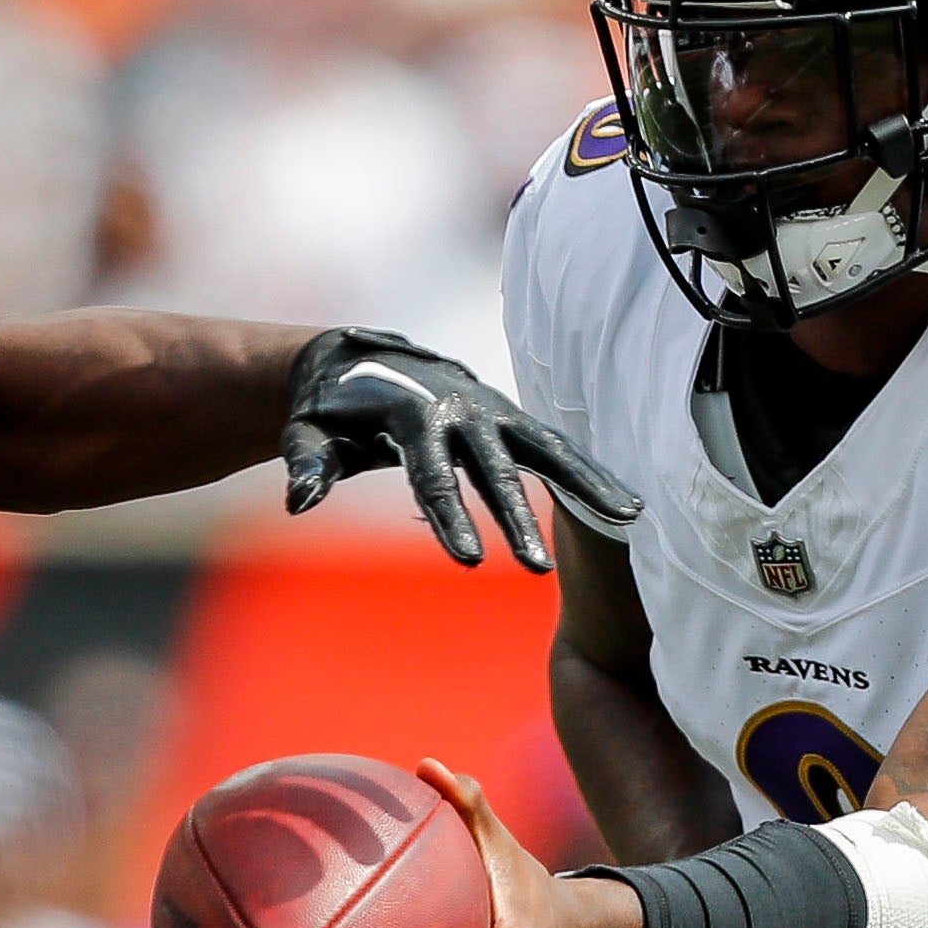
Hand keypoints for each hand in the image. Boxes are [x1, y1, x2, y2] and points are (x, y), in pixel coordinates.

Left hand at [283, 328, 640, 569]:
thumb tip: (299, 501)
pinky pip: (555, 449)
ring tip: (628, 517)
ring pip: (546, 449)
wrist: (365, 358)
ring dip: (585, 484)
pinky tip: (627, 508)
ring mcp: (494, 411)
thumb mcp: (309, 429)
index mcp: (413, 416)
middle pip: (495, 471)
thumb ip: (308, 463)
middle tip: (535, 569)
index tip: (469, 561)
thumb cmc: (333, 406)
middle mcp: (462, 410)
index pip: (434, 476)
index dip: (450, 519)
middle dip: (516, 518)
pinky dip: (590, 473)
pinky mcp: (511, 420)